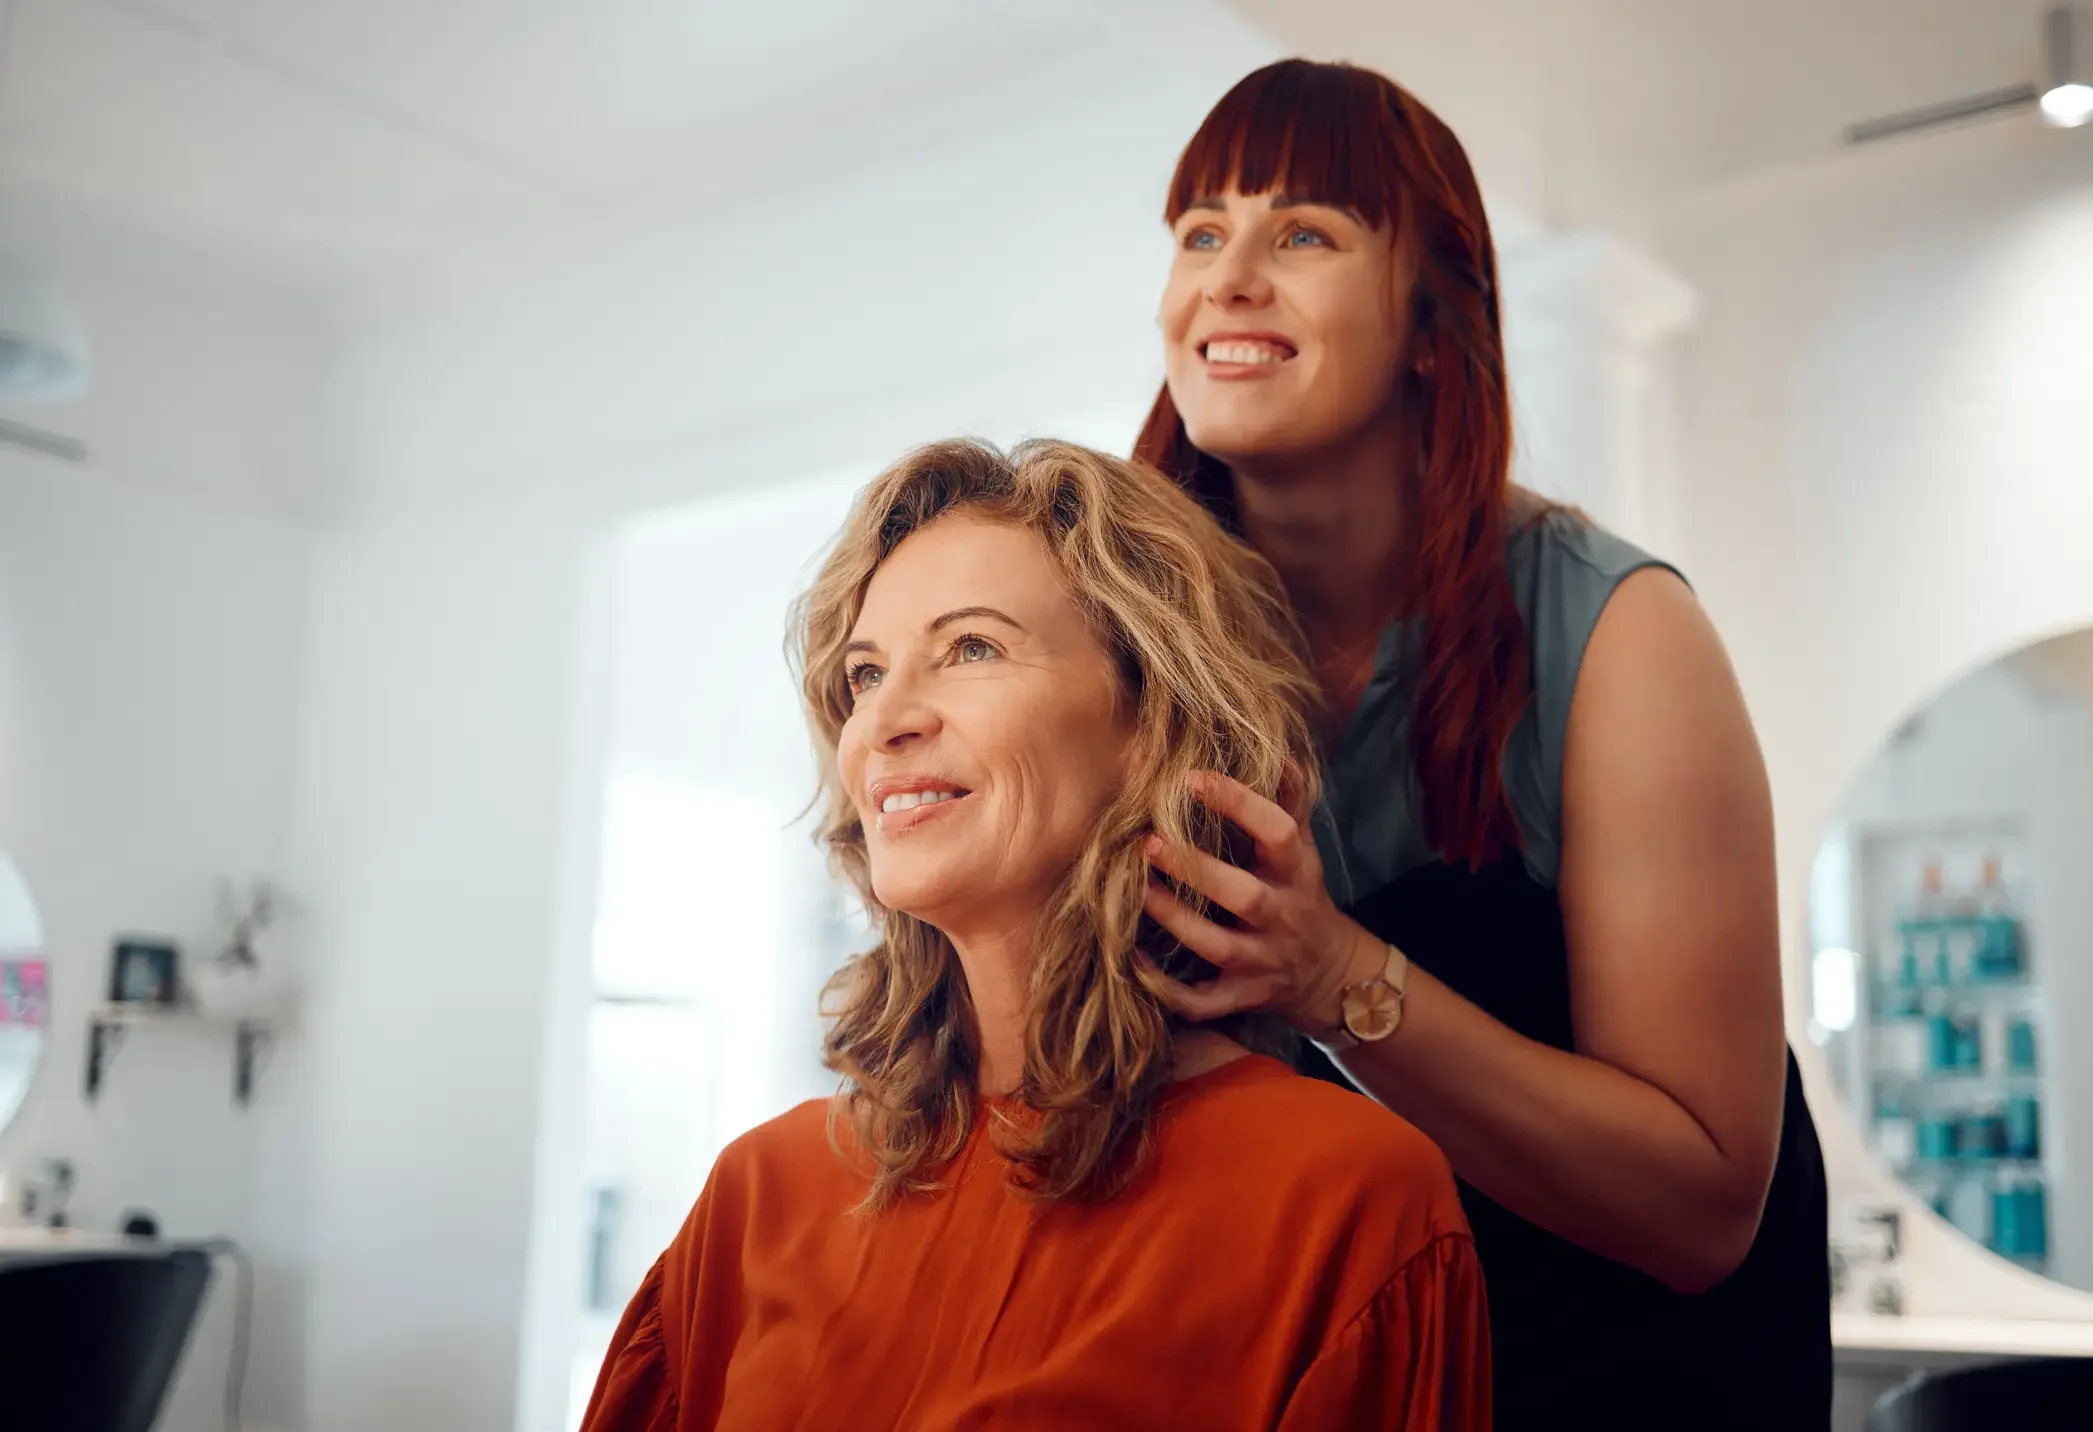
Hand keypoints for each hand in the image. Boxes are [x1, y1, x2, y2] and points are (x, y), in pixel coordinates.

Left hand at [1140, 770, 1382, 1031]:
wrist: (1330, 974)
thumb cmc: (1301, 894)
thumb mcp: (1302, 848)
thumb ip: (1288, 800)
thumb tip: (1276, 747)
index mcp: (1297, 872)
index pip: (1277, 832)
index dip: (1239, 804)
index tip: (1192, 778)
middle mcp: (1282, 917)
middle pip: (1244, 896)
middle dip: (1196, 870)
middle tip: (1147, 841)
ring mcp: (1262, 962)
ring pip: (1217, 946)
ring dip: (1175, 920)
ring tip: (1133, 891)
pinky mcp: (1241, 998)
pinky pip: (1202, 1000)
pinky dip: (1165, 988)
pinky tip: (1130, 959)